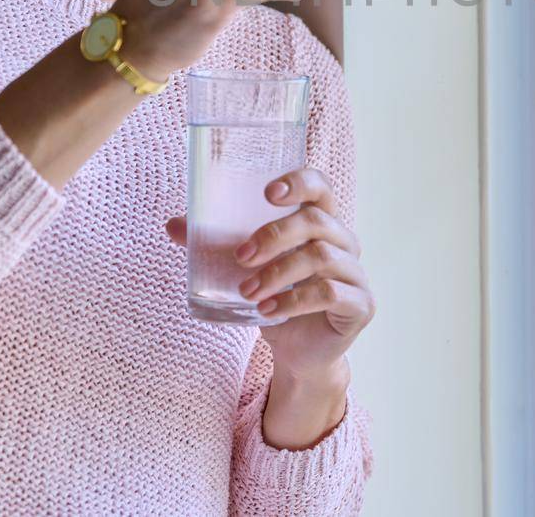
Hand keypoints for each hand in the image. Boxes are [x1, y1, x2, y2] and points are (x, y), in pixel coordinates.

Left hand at [164, 168, 374, 379]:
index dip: (299, 182)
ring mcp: (356, 273)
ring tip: (247, 292)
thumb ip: (215, 245)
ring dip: (278, 273)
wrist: (298, 352)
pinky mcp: (360, 305)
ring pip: (321, 257)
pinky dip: (294, 301)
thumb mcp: (246, 268)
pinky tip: (268, 311)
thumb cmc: (277, 298)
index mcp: (321, 222)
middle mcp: (344, 241)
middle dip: (274, 235)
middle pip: (316, 221)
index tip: (268, 192)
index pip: (320, 186)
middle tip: (241, 257)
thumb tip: (173, 225)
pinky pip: (329, 294)